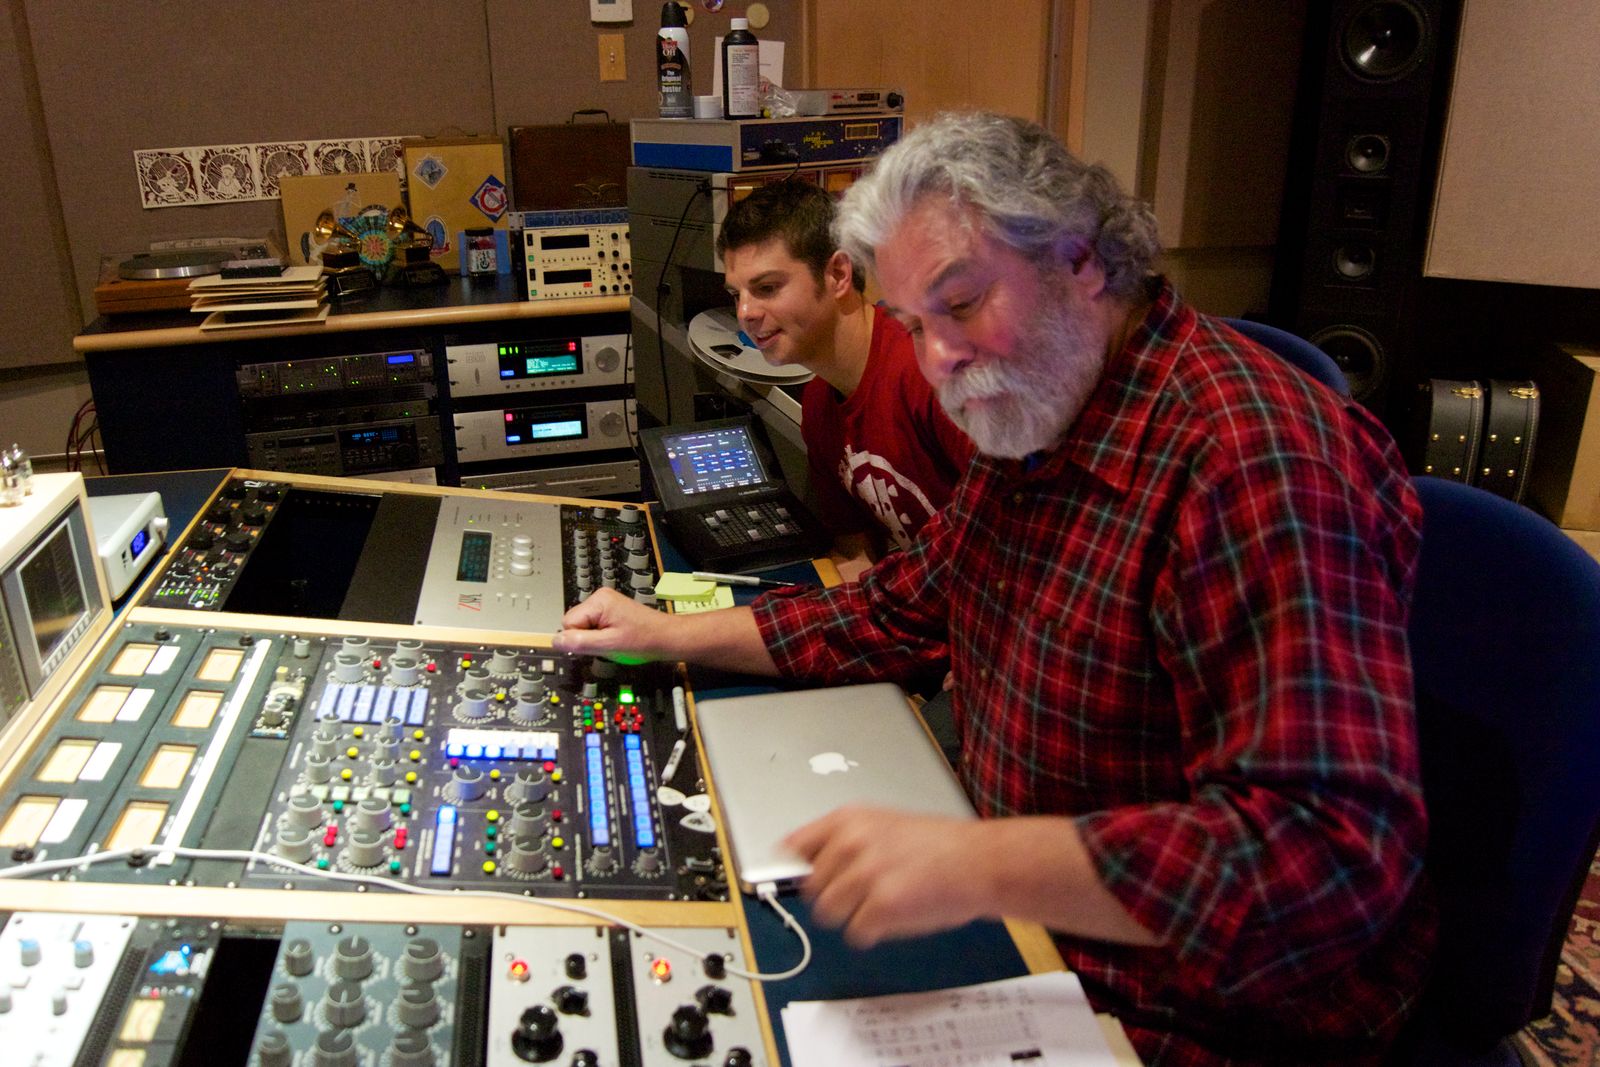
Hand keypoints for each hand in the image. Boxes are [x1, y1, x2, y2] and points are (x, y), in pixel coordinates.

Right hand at [552, 588, 671, 660]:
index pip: (568, 623)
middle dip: (586, 638)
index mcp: (598, 601)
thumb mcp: (608, 645)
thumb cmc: (643, 640)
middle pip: (574, 623)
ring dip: (593, 638)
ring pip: (583, 626)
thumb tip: (555, 641)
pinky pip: (593, 625)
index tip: (596, 646)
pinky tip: (615, 638)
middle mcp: (599, 597)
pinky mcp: (610, 610)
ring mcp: (605, 603)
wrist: (666, 638)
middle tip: (607, 644)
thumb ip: (580, 642)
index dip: (579, 640)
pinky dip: (600, 635)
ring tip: (614, 641)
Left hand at [785, 806, 989, 948]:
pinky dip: (872, 933)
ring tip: (880, 904)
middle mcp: (850, 842)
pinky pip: (855, 933)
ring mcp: (864, 874)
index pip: (793, 846)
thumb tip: (802, 858)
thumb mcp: (883, 824)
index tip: (794, 879)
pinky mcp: (880, 906)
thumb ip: (843, 839)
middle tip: (862, 894)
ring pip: (827, 913)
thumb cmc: (940, 846)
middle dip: (832, 896)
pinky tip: (895, 916)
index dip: (794, 868)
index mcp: (848, 819)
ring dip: (851, 916)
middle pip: (809, 887)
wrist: (981, 862)